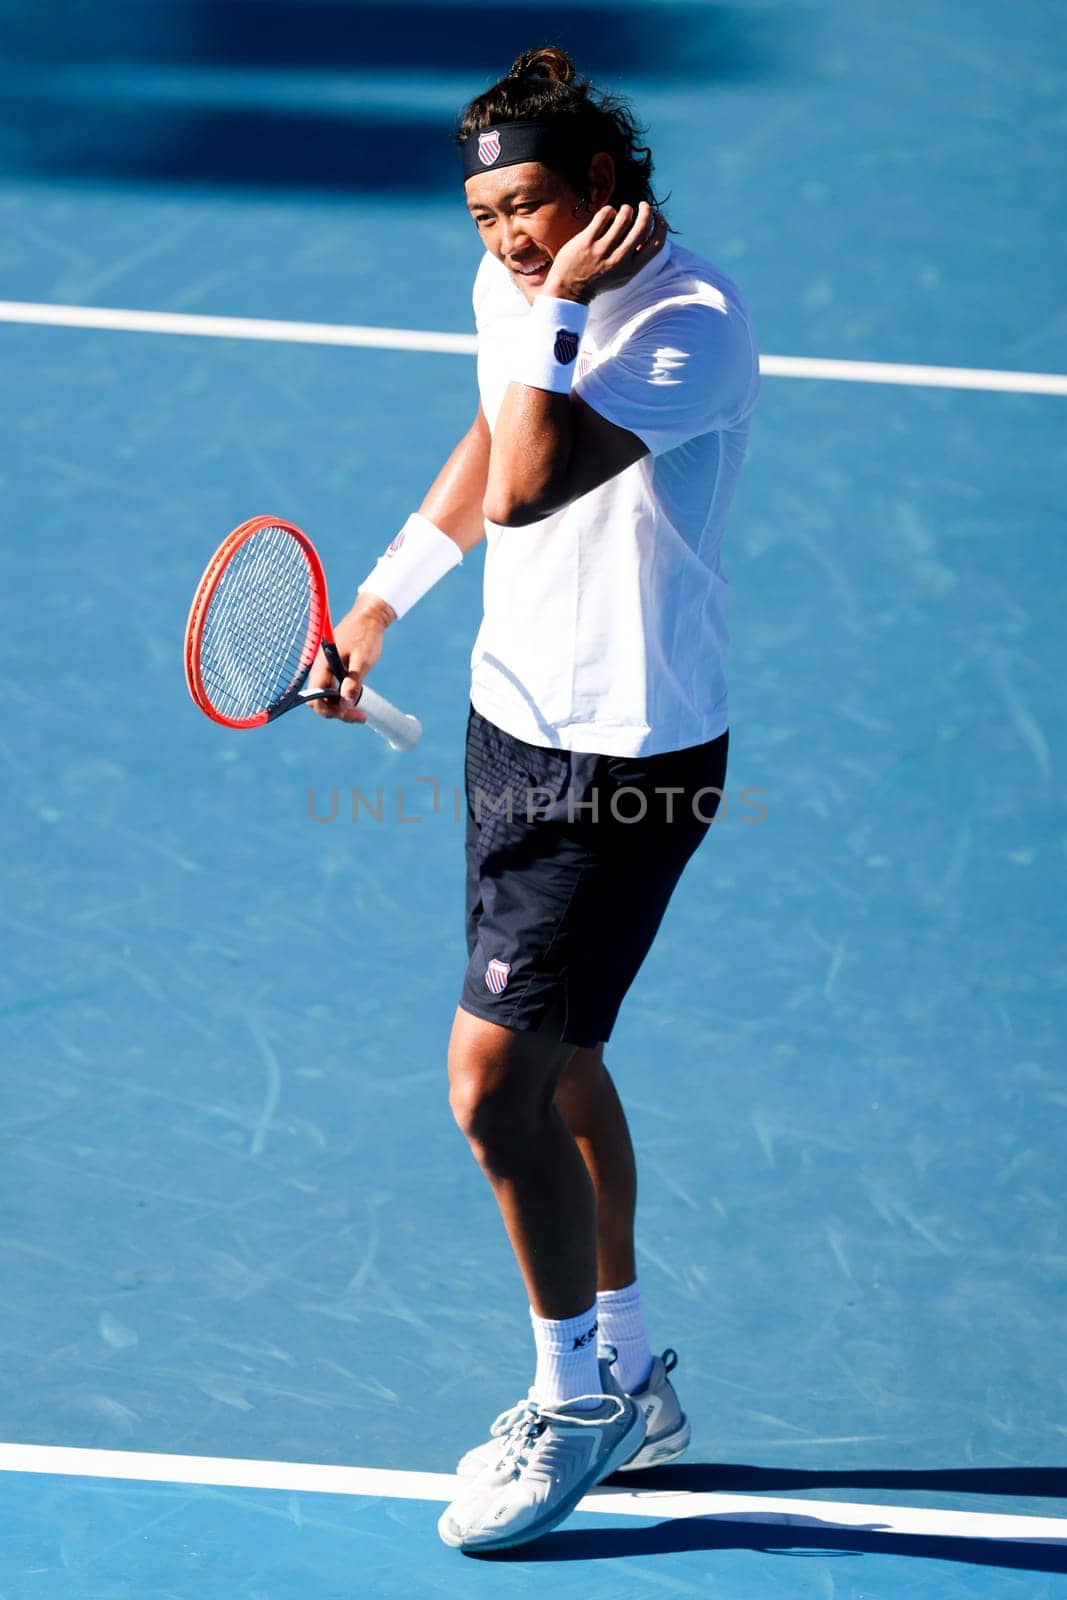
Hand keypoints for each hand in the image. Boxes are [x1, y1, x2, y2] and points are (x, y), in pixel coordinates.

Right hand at [306, 593, 394, 721]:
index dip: (330, 711)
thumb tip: (346, 705)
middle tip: (360, 716)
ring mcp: (325, 669)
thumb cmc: (365, 635)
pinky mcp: (333, 669)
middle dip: (336, 712)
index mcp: (322, 666)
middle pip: (319, 701)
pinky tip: (356, 697)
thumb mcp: (362, 660)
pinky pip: (332, 689)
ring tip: (360, 712)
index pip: (315, 698)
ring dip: (340, 706)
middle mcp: (319, 669)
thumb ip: (353, 683)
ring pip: (326, 697)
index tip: (351, 714)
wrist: (369, 617)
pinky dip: (342, 697)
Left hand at [541, 203, 667, 304]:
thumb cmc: (599, 280)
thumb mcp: (623, 276)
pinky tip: (607, 215)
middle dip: (646, 211)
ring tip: (625, 210)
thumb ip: (636, 258)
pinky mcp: (587, 240)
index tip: (658, 217)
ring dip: (627, 209)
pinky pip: (604, 214)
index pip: (656, 244)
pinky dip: (609, 210)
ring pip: (624, 217)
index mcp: (631, 269)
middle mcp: (619, 260)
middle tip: (644, 205)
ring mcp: (602, 250)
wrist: (569, 291)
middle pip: (642, 226)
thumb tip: (650, 233)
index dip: (661, 226)